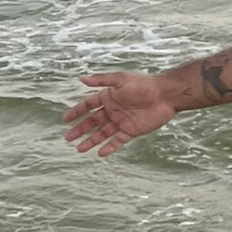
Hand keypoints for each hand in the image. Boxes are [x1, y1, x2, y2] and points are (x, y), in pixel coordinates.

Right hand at [62, 71, 176, 157]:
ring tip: (78, 149)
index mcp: (109, 97)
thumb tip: (81, 78)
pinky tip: (100, 153)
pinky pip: (118, 141)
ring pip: (103, 133)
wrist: (166, 95)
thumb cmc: (144, 85)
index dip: (77, 111)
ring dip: (91, 141)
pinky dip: (109, 147)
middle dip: (80, 130)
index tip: (65, 119)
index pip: (88, 105)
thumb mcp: (121, 79)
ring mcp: (122, 121)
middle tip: (67, 138)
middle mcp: (113, 110)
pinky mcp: (132, 130)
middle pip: (93, 122)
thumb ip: (102, 80)